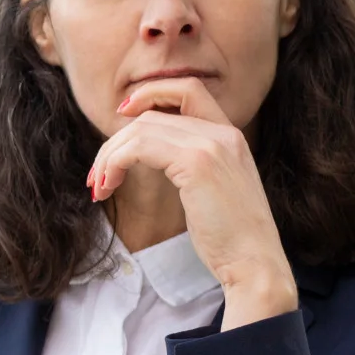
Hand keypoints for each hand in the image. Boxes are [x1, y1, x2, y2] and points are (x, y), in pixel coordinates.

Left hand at [86, 77, 298, 329]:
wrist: (255, 264)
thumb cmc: (231, 239)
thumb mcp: (213, 191)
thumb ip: (191, 164)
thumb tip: (148, 156)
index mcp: (231, 136)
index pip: (187, 90)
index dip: (150, 94)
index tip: (122, 117)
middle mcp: (223, 133)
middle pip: (152, 114)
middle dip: (116, 141)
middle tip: (98, 175)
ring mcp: (212, 144)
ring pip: (140, 129)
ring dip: (109, 156)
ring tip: (100, 186)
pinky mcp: (197, 162)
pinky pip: (139, 147)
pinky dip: (115, 163)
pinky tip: (108, 186)